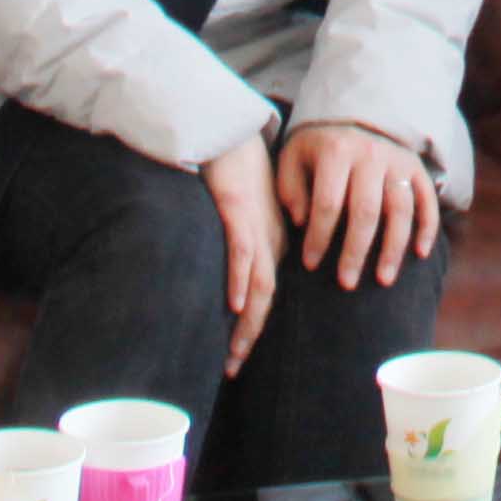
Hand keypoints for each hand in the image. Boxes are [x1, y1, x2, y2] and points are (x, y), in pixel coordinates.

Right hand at [201, 135, 281, 375]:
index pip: (266, 295)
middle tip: (231, 368)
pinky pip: (243, 252)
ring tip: (233, 353)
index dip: (252, 328)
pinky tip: (235, 305)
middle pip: (267, 298)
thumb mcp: (241, 214)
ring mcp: (257, 228)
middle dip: (248, 337)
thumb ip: (238, 246)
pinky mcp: (239, 212)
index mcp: (273, 242)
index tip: (236, 356)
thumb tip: (227, 284)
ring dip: (248, 322)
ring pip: (259, 284)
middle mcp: (271, 240)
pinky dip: (239, 279)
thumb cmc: (233, 172)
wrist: (231, 131)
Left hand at [277, 122, 441, 287]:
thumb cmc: (318, 147)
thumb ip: (290, 188)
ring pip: (400, 210)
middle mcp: (370, 155)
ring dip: (393, 248)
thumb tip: (301, 221)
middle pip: (366, 211)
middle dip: (356, 252)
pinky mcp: (417, 167)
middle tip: (346, 283)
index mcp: (336, 152)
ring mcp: (397, 161)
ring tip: (384, 279)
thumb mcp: (294, 157)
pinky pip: (428, 200)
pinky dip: (428, 228)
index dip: (319, 237)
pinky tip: (420, 254)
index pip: (328, 203)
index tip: (310, 264)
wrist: (354, 115)